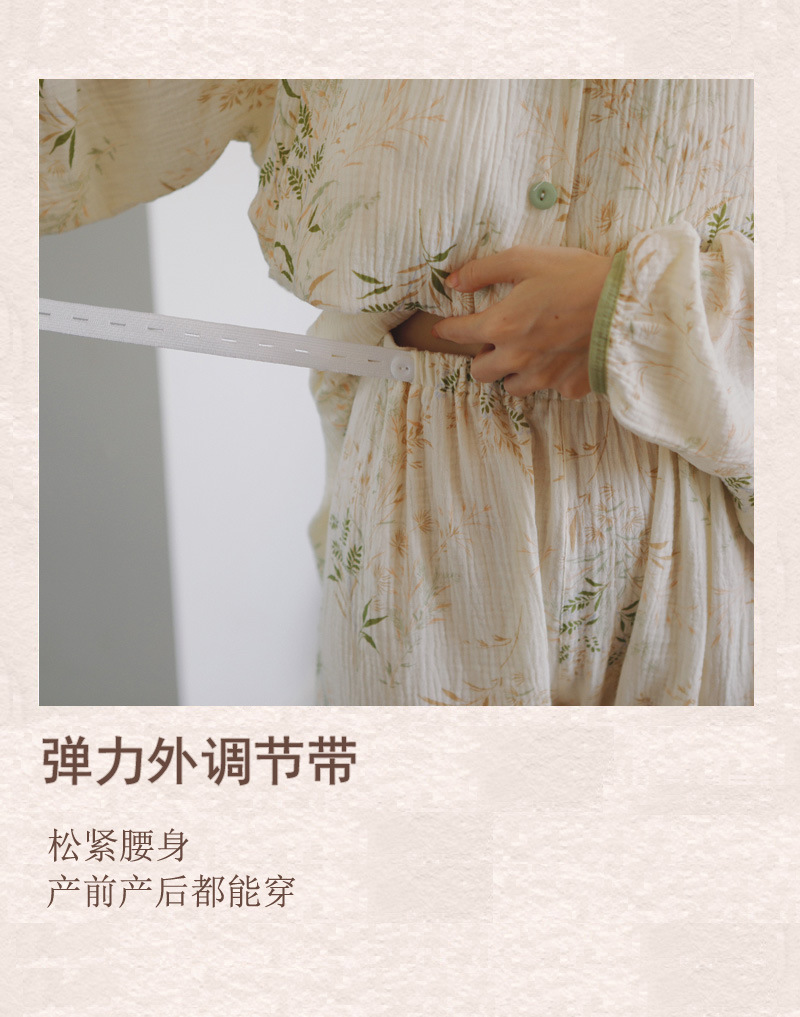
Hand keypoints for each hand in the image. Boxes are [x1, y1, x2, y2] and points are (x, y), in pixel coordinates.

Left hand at [432, 246, 613, 398]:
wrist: (629, 303)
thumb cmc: (577, 275)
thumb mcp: (526, 259)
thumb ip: (484, 270)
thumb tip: (453, 280)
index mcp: (502, 325)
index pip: (460, 333)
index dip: (448, 329)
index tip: (445, 328)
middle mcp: (517, 358)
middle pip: (480, 372)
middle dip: (482, 357)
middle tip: (495, 342)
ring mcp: (543, 377)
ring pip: (511, 387)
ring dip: (511, 372)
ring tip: (526, 354)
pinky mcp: (568, 387)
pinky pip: (550, 389)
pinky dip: (550, 377)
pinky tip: (561, 359)